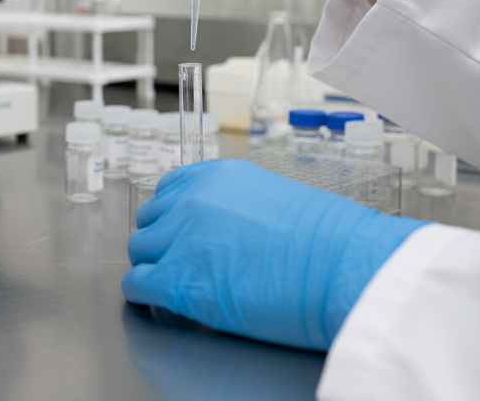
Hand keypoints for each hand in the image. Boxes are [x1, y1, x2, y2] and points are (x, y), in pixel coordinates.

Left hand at [122, 159, 425, 350]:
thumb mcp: (275, 198)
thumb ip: (238, 206)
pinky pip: (137, 285)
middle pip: (151, 220)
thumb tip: (227, 229)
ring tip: (176, 284)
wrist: (342, 266)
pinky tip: (162, 303)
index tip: (182, 231)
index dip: (175, 215)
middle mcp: (190, 201)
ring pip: (140, 251)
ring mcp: (179, 239)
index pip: (170, 189)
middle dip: (163, 241)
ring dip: (154, 266)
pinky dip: (144, 295)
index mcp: (216, 177)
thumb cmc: (328, 240)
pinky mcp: (176, 280)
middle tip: (183, 262)